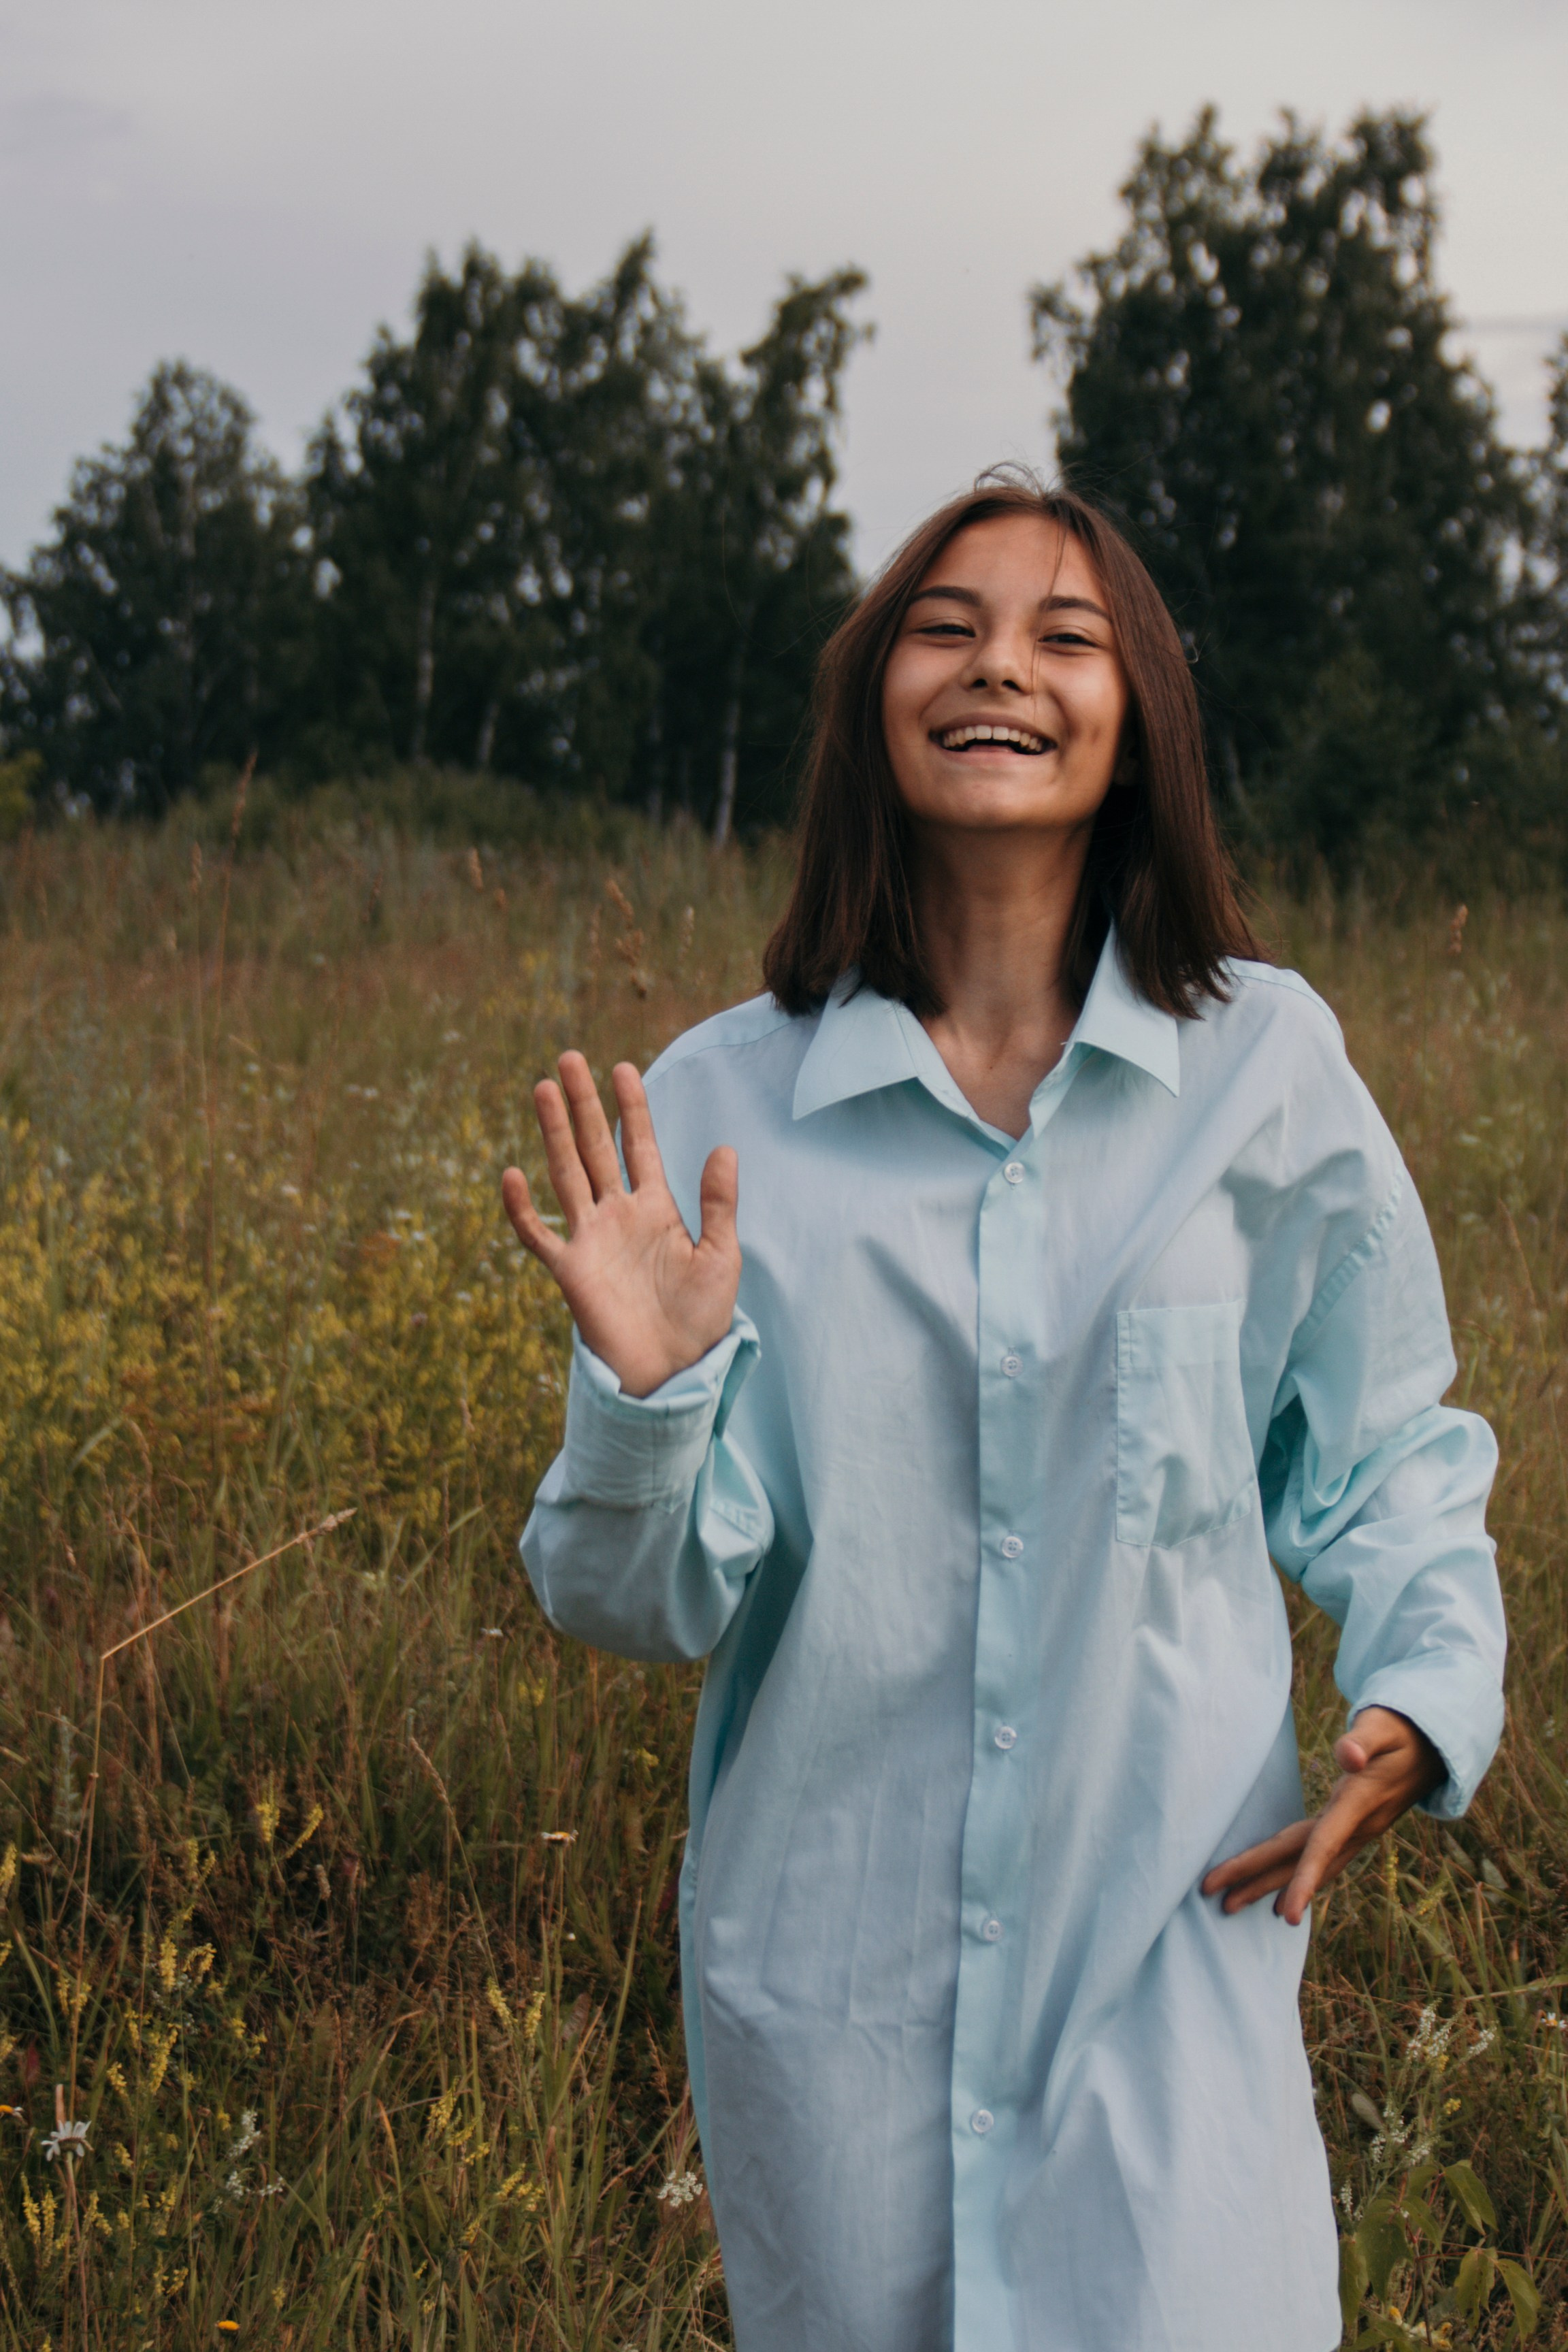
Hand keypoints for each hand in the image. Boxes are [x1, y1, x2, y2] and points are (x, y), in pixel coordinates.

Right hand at [501, 1051, 740, 1398]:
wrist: (674, 1370)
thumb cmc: (701, 1318)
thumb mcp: (721, 1255)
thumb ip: (719, 1203)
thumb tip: (724, 1147)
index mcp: (656, 1209)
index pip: (639, 1146)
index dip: (631, 1108)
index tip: (622, 1068)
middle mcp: (618, 1215)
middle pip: (596, 1148)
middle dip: (583, 1104)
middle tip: (569, 1059)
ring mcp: (591, 1239)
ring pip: (567, 1174)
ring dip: (554, 1133)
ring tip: (542, 1089)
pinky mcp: (570, 1270)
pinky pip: (539, 1234)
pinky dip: (523, 1207)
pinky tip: (512, 1174)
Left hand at [1201, 1707, 1444, 1926]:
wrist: (1433, 1747)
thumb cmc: (1400, 1730)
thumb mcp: (1383, 1727)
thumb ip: (1363, 1741)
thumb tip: (1347, 1757)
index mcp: (1358, 1803)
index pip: (1324, 1845)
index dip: (1304, 1879)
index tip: (1287, 1915)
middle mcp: (1356, 1826)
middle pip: (1301, 1859)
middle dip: (1260, 1881)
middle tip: (1220, 1903)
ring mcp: (1356, 1832)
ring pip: (1308, 1865)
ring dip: (1270, 1885)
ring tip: (1233, 1905)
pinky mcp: (1353, 1829)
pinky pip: (1318, 1860)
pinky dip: (1293, 1877)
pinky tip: (1274, 1894)